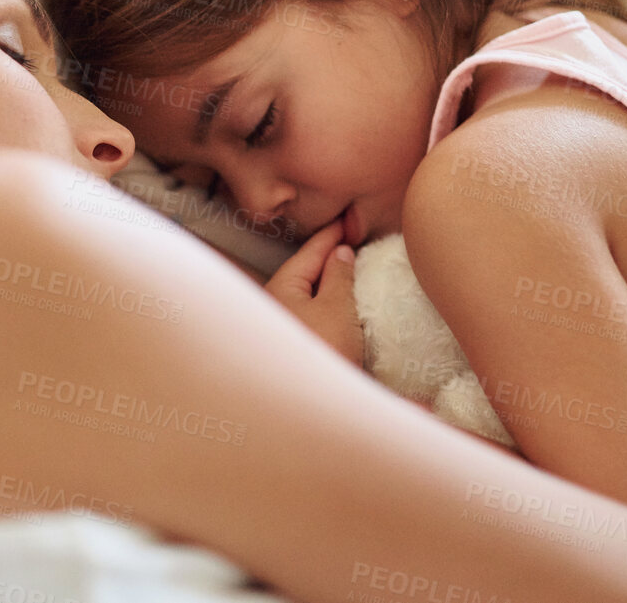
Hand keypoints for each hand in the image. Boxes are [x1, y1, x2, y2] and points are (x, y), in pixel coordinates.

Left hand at [264, 223, 363, 366]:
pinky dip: (328, 307)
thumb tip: (340, 252)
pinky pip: (312, 317)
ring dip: (328, 285)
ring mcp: (282, 329)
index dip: (330, 234)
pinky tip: (343, 310)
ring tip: (351, 273)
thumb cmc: (320, 351)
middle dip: (326, 259)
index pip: (309, 252)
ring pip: (307, 297)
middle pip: (304, 273)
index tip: (346, 219)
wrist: (307, 408)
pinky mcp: (293, 350)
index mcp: (281, 287)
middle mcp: (275, 305)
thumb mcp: (336, 309)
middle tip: (350, 243)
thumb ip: (339, 277)